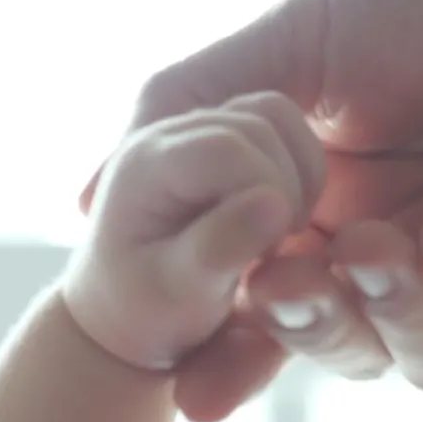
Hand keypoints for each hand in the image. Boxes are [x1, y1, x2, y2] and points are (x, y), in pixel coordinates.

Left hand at [64, 92, 325, 370]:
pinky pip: (281, 121)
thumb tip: (274, 202)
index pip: (229, 148)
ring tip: (276, 233)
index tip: (265, 253)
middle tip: (269, 251)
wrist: (123, 309)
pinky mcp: (219, 135)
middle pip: (259, 121)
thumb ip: (221, 247)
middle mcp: (166, 132)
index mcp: (145, 164)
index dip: (268, 193)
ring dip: (298, 172)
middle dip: (284, 187)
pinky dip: (299, 164)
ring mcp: (194, 128)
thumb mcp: (180, 295)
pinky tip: (281, 216)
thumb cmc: (146, 310)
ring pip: (275, 111)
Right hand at [83, 0, 422, 421]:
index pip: (282, 317)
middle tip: (284, 285)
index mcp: (339, 215)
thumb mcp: (286, 49)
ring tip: (366, 252)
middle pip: (359, 348)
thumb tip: (80, 200)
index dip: (240, 359)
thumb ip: (189, 119)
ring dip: (395, 320)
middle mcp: (413, 246)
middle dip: (316, 332)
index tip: (194, 392)